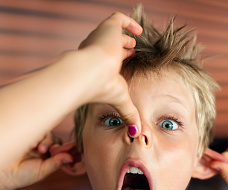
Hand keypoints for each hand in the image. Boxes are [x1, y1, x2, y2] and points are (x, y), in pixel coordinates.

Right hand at [0, 132, 73, 189]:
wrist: (2, 171)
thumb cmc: (21, 175)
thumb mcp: (41, 172)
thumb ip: (55, 164)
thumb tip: (70, 157)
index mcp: (48, 158)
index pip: (61, 150)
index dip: (64, 150)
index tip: (60, 153)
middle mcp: (43, 148)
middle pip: (56, 140)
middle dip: (53, 144)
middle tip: (45, 151)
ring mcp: (35, 140)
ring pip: (48, 133)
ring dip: (46, 139)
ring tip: (37, 148)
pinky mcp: (26, 134)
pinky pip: (37, 129)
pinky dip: (37, 135)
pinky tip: (31, 144)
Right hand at [79, 12, 142, 135]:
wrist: (88, 73)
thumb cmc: (100, 88)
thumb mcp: (119, 100)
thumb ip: (128, 114)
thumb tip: (136, 134)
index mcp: (96, 65)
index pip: (108, 58)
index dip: (119, 58)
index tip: (128, 60)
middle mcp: (95, 50)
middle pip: (110, 45)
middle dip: (121, 48)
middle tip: (132, 52)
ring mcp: (100, 37)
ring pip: (113, 32)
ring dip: (124, 38)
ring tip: (134, 43)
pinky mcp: (108, 28)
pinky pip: (119, 19)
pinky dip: (129, 23)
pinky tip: (139, 31)